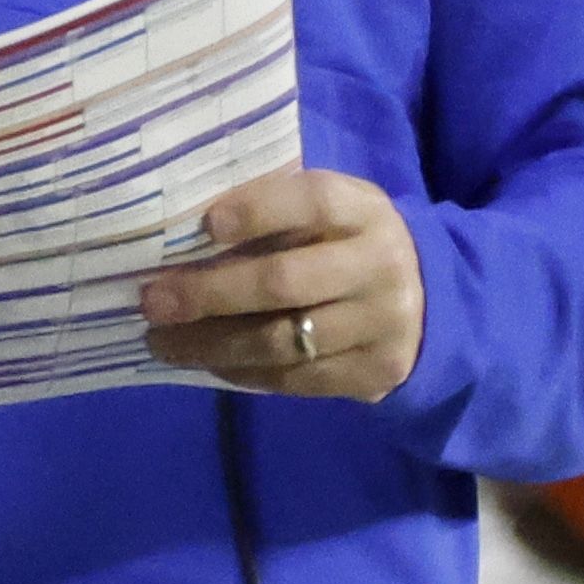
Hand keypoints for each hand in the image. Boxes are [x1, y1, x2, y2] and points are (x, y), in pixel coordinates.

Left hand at [140, 172, 426, 402]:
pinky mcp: (374, 373)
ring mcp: (380, 324)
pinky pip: (296, 380)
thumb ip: (279, 212)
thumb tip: (184, 229)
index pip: (313, 202)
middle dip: (210, 293)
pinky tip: (208, 363)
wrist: (430, 303)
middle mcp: (379, 266)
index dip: (258, 211)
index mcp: (364, 211)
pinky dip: (243, 373)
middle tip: (154, 301)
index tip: (205, 224)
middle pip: (284, 282)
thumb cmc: (350, 244)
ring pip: (282, 342)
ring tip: (164, 342)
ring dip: (212, 344)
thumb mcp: (334, 212)